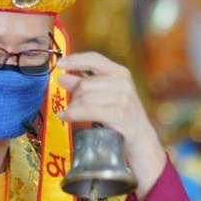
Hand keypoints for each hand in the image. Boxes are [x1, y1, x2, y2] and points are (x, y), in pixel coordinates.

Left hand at [57, 52, 167, 198]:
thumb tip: (63, 77)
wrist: (141, 140)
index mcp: (121, 73)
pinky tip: (65, 116)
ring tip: (71, 114)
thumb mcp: (104, 97)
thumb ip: (84, 85)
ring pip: (84, 98)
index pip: (95, 59)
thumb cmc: (121, 117)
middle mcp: (124, 83)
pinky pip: (88, 111)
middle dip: (73, 96)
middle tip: (72, 106)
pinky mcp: (120, 115)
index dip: (75, 60)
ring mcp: (123, 99)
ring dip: (73, 107)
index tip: (60, 65)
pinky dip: (73, 114)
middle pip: (85, 83)